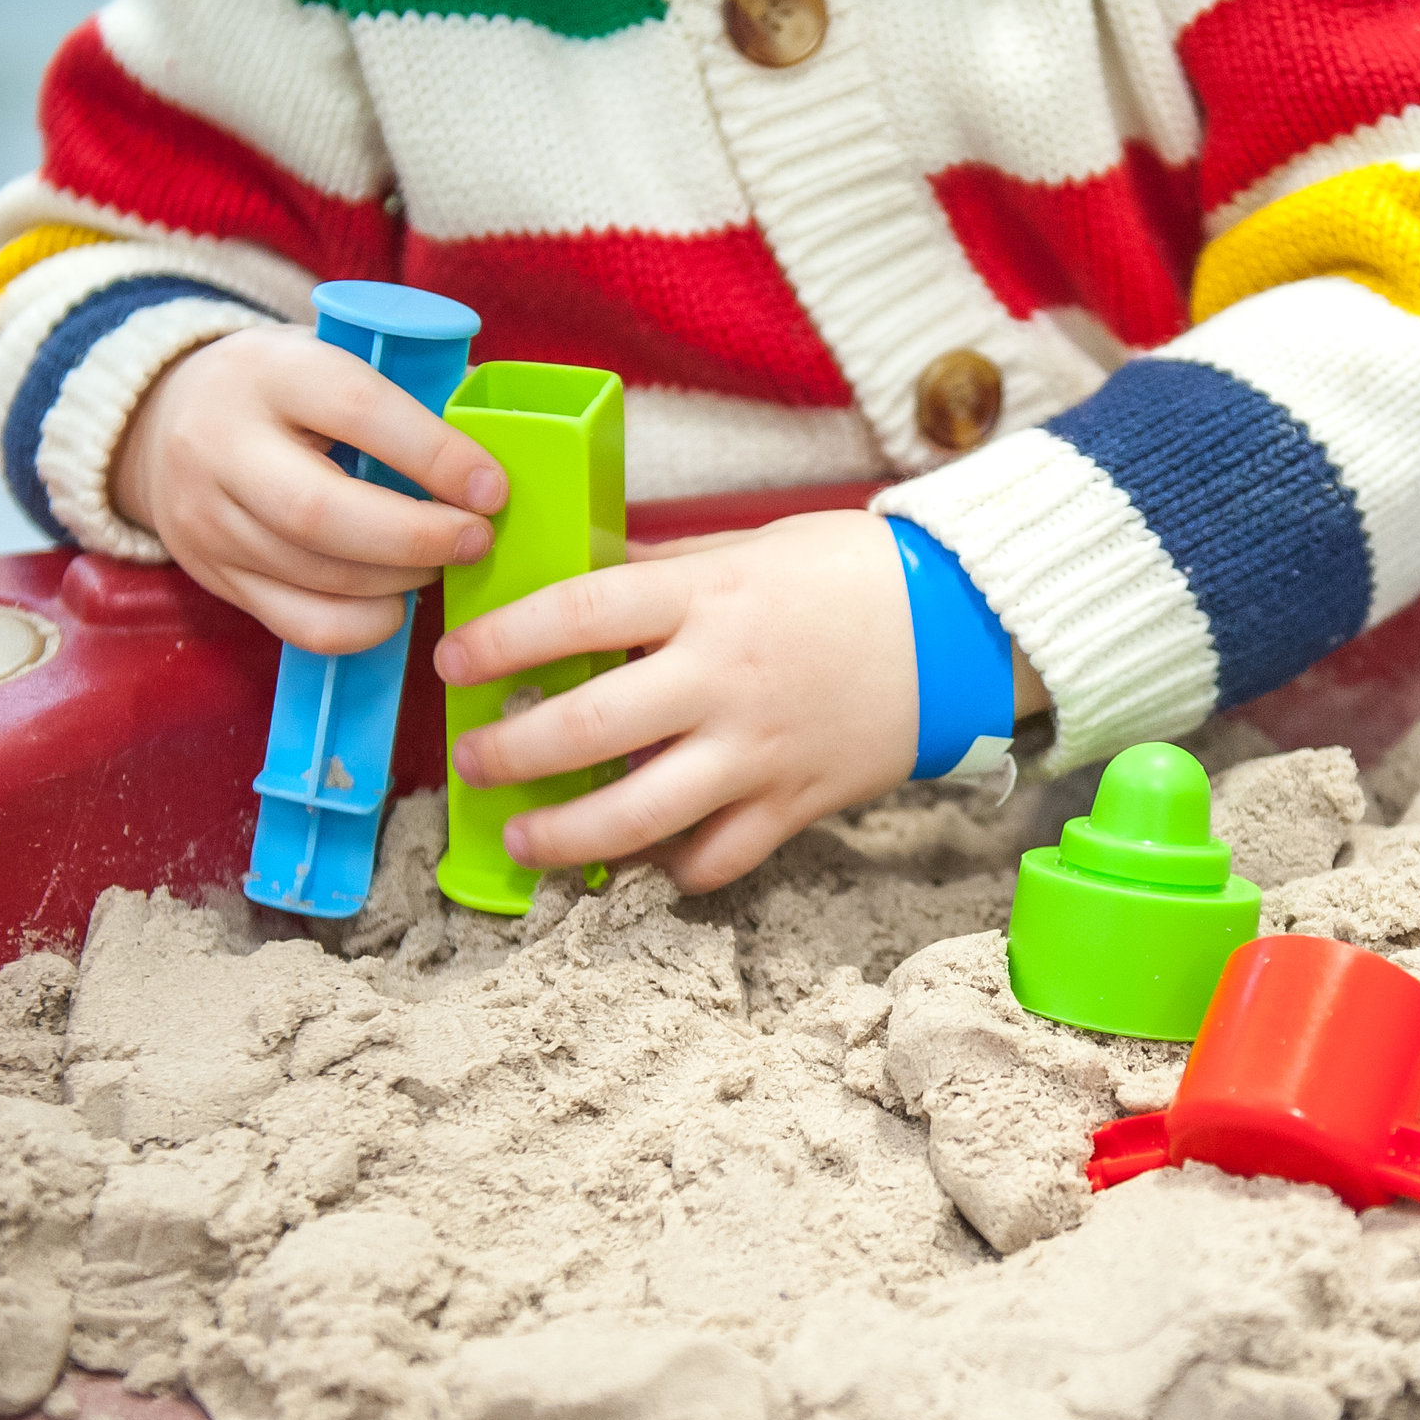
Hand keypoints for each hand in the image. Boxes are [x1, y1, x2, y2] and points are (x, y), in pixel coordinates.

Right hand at [111, 326, 506, 652]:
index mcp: (269, 372)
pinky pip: (306, 625)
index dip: (435, 455)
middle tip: (477, 539)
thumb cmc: (289, 392)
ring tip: (444, 560)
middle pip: (324, 513)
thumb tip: (499, 445)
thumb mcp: (334, 361)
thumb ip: (408, 394)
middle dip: (420, 537)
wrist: (170, 420)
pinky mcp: (215, 577)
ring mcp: (209, 519)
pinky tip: (396, 597)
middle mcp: (222, 445)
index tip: (493, 487)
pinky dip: (369, 623)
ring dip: (403, 578)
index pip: (356, 411)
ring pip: (319, 574)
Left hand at [433, 510, 920, 891]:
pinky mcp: (796, 804)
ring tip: (526, 841)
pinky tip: (646, 859)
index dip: (503, 641)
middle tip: (474, 763)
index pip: (579, 614)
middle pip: (588, 728)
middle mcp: (726, 679)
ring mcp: (761, 751)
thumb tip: (574, 574)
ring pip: (642, 816)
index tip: (456, 662)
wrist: (963, 628)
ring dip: (566, 838)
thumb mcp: (748, 549)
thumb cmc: (853, 576)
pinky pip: (718, 858)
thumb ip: (661, 571)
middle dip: (510, 753)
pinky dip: (675, 870)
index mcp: (710, 599)